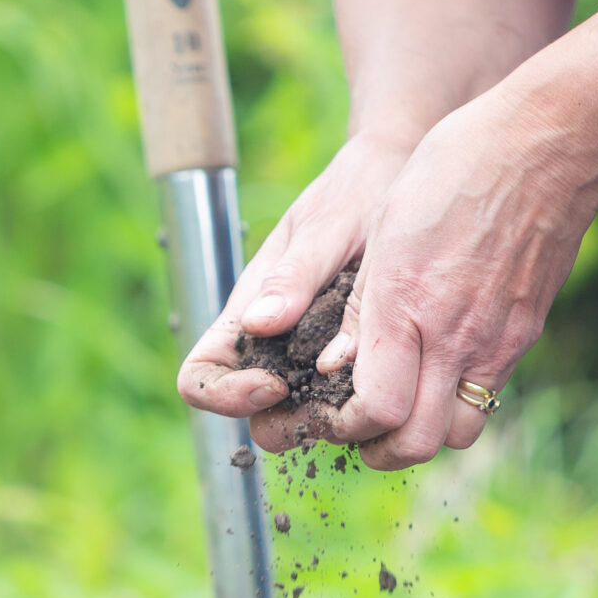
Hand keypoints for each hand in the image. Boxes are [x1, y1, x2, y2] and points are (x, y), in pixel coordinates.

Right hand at [175, 131, 413, 448]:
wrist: (399, 177)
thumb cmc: (354, 193)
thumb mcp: (323, 229)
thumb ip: (293, 277)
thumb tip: (259, 325)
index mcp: (246, 313)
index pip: (199, 378)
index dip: (224, 396)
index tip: (274, 383)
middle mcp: (269, 344)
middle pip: (250, 415)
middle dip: (285, 419)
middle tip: (334, 401)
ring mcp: (308, 357)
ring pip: (299, 417)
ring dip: (326, 419)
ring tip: (368, 395)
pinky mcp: (347, 361)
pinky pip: (340, 402)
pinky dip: (358, 407)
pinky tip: (391, 385)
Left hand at [301, 88, 596, 467]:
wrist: (545, 148)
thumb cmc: (453, 172)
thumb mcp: (385, 232)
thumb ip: (360, 311)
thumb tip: (332, 370)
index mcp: (409, 309)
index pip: (378, 412)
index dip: (348, 427)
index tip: (333, 412)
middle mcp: (457, 337)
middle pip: (419, 443)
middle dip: (381, 451)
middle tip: (360, 433)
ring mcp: (498, 341)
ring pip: (459, 432)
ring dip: (424, 434)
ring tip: (399, 410)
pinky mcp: (524, 335)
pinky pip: (488, 395)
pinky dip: (456, 403)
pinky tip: (435, 373)